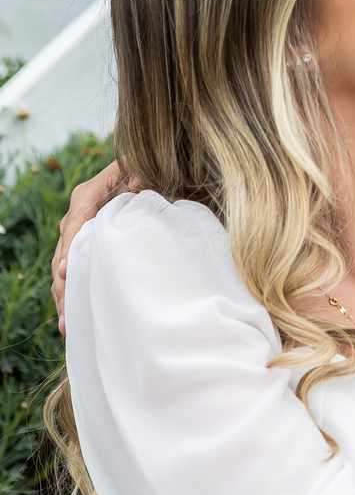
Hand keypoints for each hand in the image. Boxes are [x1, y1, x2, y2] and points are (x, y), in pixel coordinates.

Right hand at [52, 160, 137, 330]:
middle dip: (64, 283)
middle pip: (65, 250)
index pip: (76, 222)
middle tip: (66, 314)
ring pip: (65, 264)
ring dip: (65, 294)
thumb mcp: (145, 169)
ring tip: (66, 325)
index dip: (71, 248)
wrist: (148, 171)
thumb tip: (139, 185)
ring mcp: (80, 229)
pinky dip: (73, 291)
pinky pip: (74, 268)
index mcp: (90, 194)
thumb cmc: (149, 170)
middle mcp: (79, 212)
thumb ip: (142, 176)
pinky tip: (72, 316)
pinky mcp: (87, 243)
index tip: (66, 272)